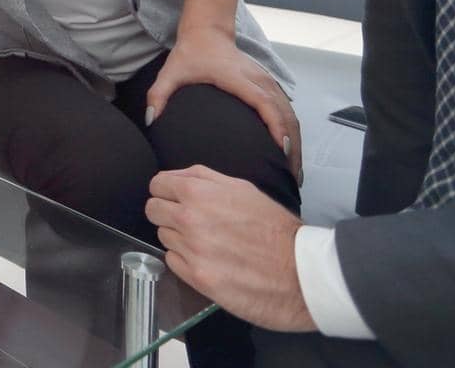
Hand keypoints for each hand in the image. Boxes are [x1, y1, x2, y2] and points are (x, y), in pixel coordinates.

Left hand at [147, 166, 315, 331]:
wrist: (301, 272)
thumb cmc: (275, 229)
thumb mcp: (242, 188)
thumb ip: (203, 178)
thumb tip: (175, 177)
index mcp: (198, 192)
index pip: (157, 185)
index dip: (166, 191)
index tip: (175, 198)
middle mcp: (189, 219)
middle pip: (153, 210)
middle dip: (167, 213)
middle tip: (190, 221)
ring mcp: (191, 250)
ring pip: (163, 236)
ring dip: (179, 238)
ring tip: (208, 242)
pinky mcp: (196, 278)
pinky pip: (172, 262)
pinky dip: (185, 260)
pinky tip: (208, 260)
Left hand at [148, 29, 302, 181]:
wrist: (207, 32)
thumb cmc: (191, 54)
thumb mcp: (170, 72)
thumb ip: (158, 94)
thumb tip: (150, 120)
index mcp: (238, 78)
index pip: (264, 103)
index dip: (275, 125)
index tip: (281, 149)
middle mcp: (258, 80)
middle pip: (285, 114)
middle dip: (291, 145)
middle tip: (291, 176)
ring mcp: (267, 81)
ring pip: (290, 114)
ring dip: (295, 142)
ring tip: (295, 171)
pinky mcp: (270, 85)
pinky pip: (288, 111)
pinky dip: (292, 132)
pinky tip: (290, 153)